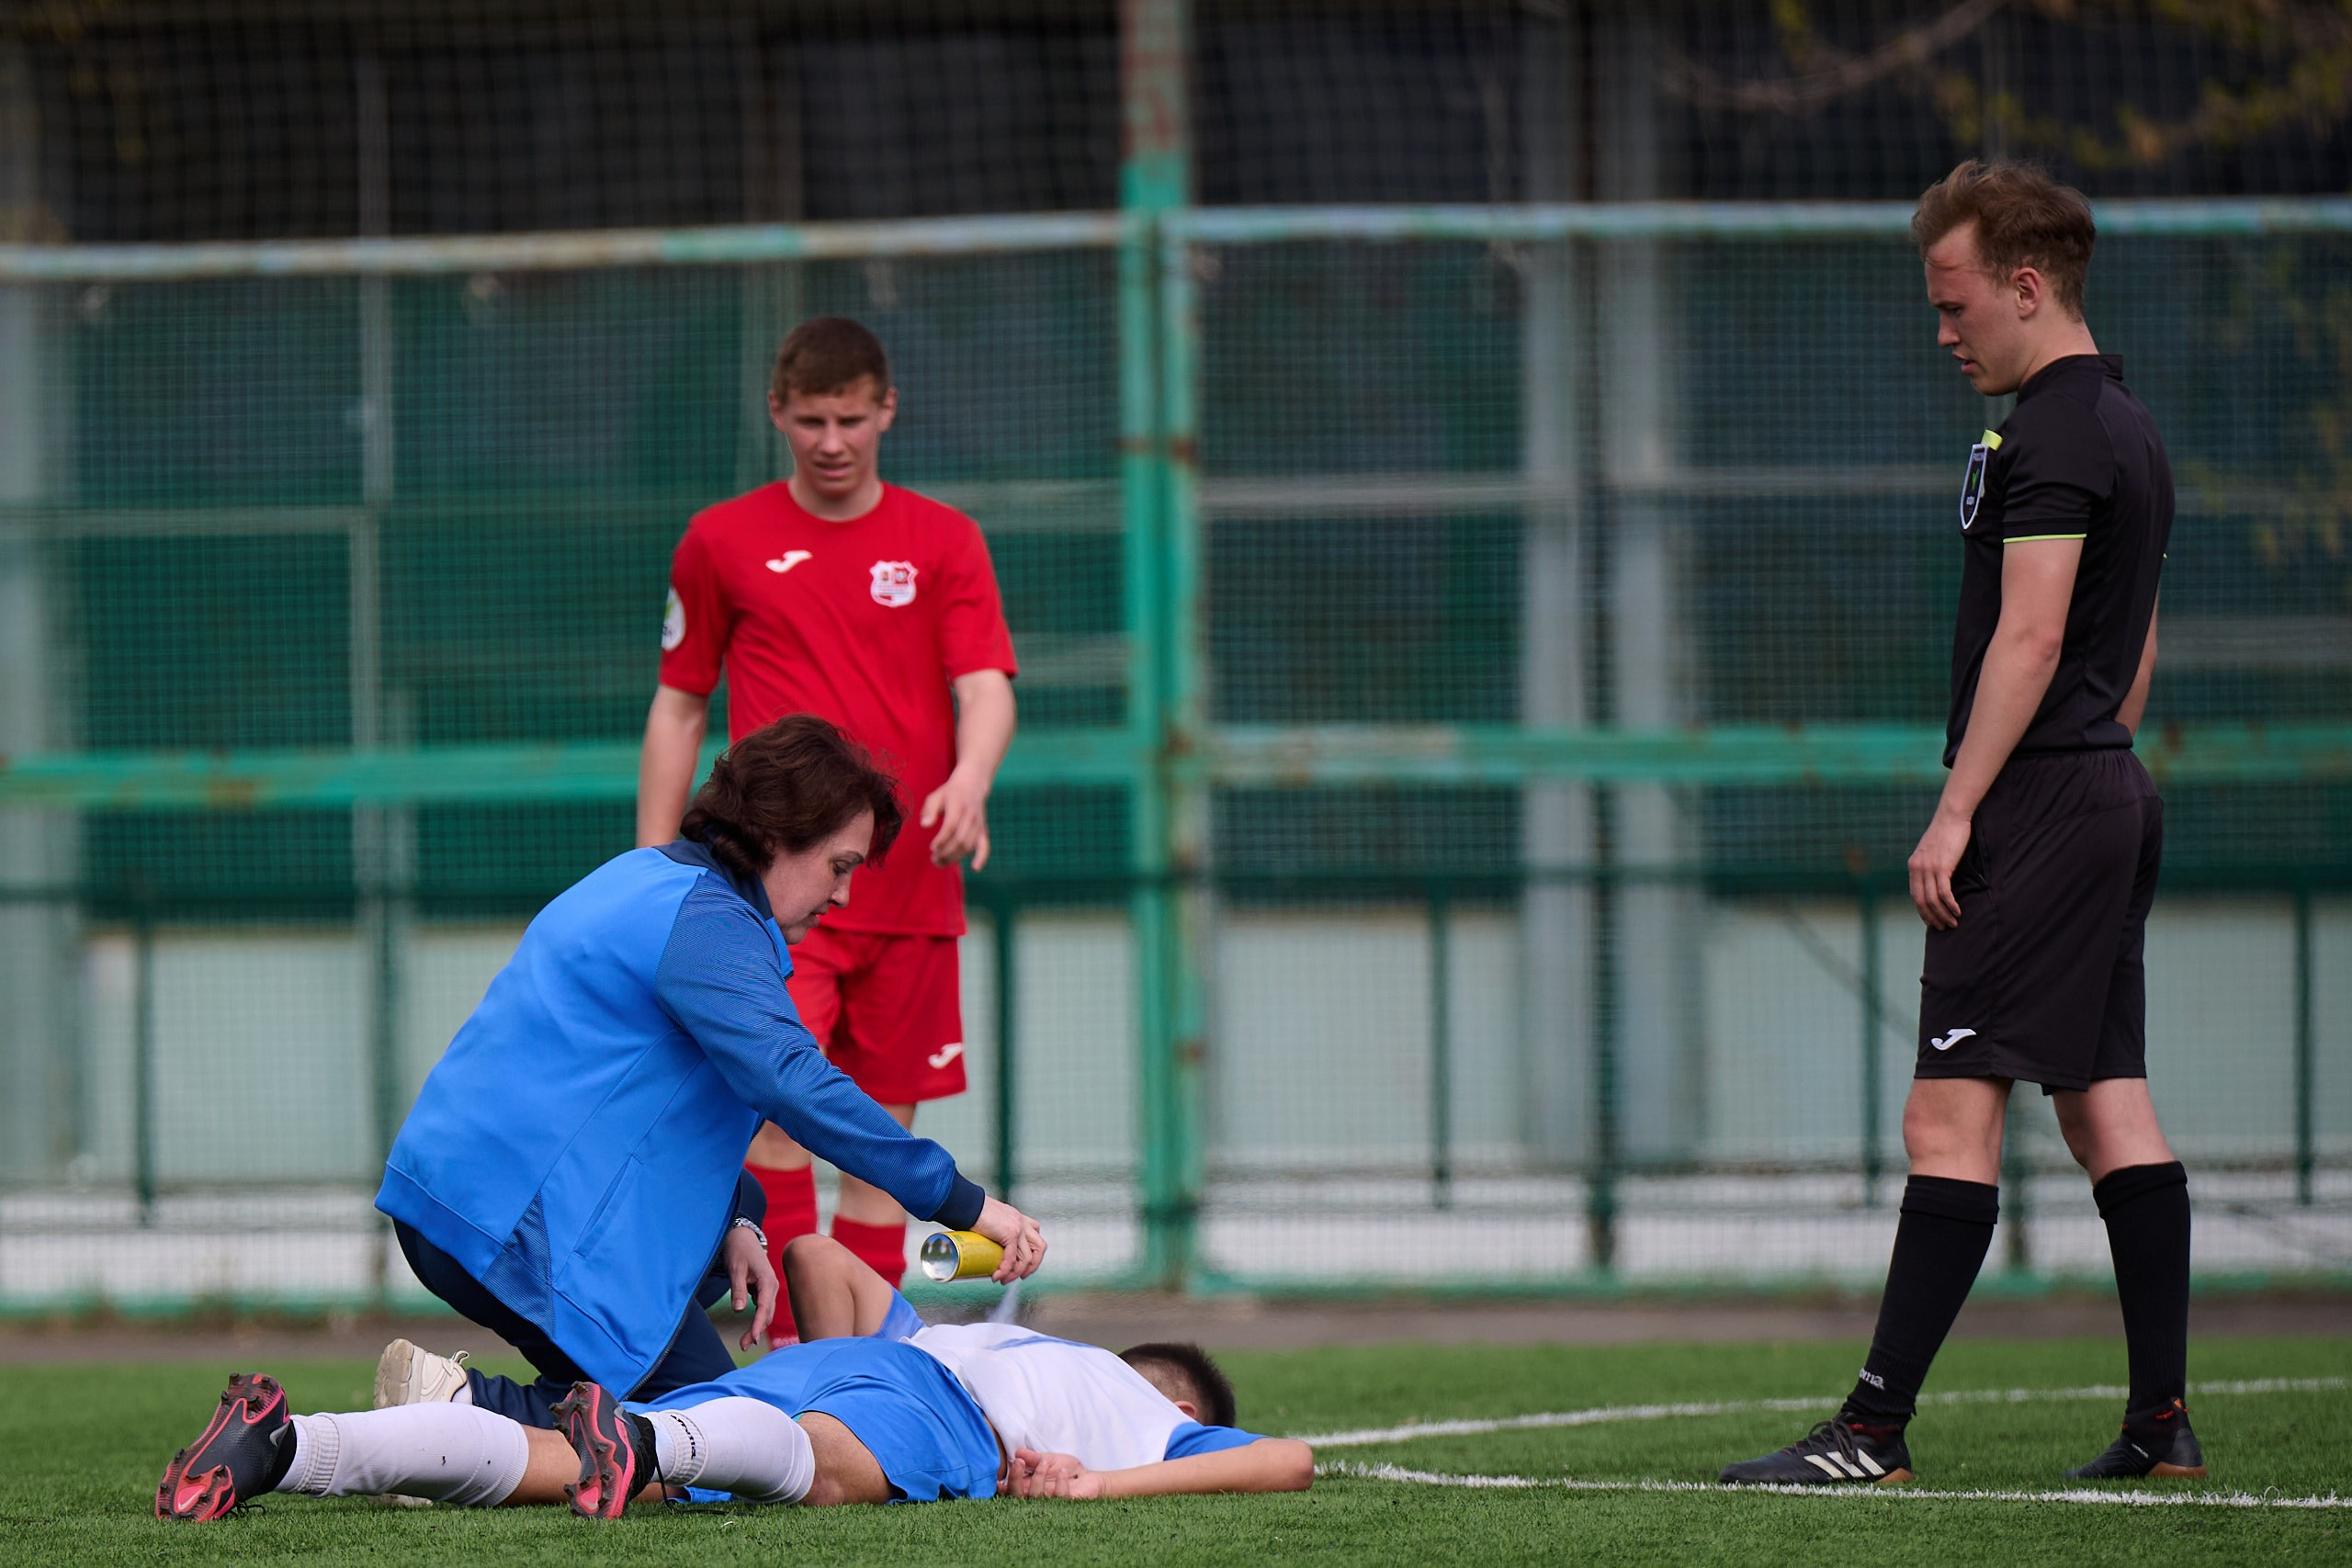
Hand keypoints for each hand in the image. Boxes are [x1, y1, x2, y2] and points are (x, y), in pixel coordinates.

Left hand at [722, 1224, 778, 1349]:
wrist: (742, 1236)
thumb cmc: (739, 1250)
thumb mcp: (735, 1269)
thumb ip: (738, 1289)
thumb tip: (739, 1311)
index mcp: (767, 1280)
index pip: (764, 1308)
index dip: (758, 1325)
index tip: (752, 1339)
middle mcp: (771, 1286)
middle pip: (767, 1313)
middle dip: (757, 1331)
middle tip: (744, 1346)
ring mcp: (768, 1288)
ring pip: (766, 1312)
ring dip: (758, 1327)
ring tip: (745, 1343)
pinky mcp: (763, 1289)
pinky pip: (763, 1307)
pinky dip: (757, 1319)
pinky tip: (751, 1329)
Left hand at [920, 768, 991, 868]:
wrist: (972, 786)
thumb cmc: (949, 794)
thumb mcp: (935, 796)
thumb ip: (929, 810)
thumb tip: (924, 826)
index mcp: (958, 806)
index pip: (951, 826)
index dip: (942, 840)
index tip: (932, 848)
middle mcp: (971, 816)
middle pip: (960, 840)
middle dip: (946, 853)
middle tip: (934, 859)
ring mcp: (978, 824)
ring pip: (968, 846)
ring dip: (955, 857)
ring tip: (940, 862)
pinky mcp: (983, 831)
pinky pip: (985, 846)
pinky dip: (982, 858)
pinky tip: (975, 868)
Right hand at [970, 1196, 1044, 1282]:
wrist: (968, 1204)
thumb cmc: (972, 1212)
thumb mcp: (991, 1221)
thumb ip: (994, 1231)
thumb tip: (985, 1249)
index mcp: (1019, 1218)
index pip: (1035, 1237)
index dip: (1033, 1254)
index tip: (1022, 1266)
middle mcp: (1022, 1222)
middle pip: (1040, 1247)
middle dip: (1033, 1265)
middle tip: (1020, 1277)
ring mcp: (1019, 1227)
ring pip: (1027, 1257)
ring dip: (1017, 1273)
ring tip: (1004, 1280)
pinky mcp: (1011, 1233)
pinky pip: (1012, 1258)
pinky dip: (1005, 1270)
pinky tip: (997, 1275)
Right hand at [1004, 1450, 1103, 1499]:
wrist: (1087, 1477)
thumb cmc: (1064, 1470)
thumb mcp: (1047, 1459)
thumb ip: (1033, 1458)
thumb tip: (1018, 1452)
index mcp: (1028, 1487)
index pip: (1011, 1491)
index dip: (1003, 1488)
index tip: (1000, 1479)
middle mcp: (1035, 1498)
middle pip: (1018, 1497)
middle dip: (1015, 1479)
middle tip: (1019, 1462)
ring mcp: (1050, 1504)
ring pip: (1036, 1498)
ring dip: (1038, 1477)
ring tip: (1045, 1462)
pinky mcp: (1066, 1506)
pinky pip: (1060, 1498)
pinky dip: (1060, 1484)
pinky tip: (1064, 1472)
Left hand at [1907, 808, 1972, 930]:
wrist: (1951, 817)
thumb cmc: (1946, 833)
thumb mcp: (1932, 851)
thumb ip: (1931, 865)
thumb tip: (1936, 880)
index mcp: (1913, 866)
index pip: (1914, 895)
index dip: (1922, 911)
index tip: (1931, 921)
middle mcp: (1917, 868)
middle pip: (1921, 901)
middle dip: (1932, 917)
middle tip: (1943, 928)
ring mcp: (1928, 868)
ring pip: (1932, 900)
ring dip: (1943, 914)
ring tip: (1953, 923)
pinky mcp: (1941, 867)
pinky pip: (1944, 893)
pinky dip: (1950, 905)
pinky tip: (1957, 911)